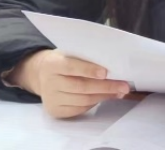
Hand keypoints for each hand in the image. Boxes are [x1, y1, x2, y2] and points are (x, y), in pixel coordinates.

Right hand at [9, 49, 130, 118]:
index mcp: (52, 64)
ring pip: (82, 100)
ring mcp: (51, 99)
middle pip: (80, 87)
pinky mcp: (55, 111)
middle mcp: (49, 82)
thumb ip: (84, 57)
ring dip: (104, 96)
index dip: (89, 70)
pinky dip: (95, 103)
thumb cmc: (62, 60)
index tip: (105, 72)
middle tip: (123, 86)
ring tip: (119, 92)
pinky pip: (79, 109)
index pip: (71, 67)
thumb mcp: (68, 53)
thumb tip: (111, 63)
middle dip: (105, 87)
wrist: (41, 74)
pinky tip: (105, 97)